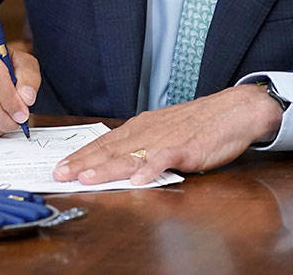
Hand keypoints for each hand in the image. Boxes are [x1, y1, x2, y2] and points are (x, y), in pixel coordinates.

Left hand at [52, 84, 281, 184]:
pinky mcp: (185, 148)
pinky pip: (164, 159)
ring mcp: (165, 140)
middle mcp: (147, 131)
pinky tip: (138, 180)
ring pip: (130, 155)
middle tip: (60, 174)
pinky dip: (150, 170)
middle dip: (82, 162)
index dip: (81, 155)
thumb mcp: (163, 130)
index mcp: (141, 127)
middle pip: (109, 149)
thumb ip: (141, 143)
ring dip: (106, 167)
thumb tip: (118, 157)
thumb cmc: (198, 123)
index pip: (104, 142)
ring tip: (87, 177)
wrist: (232, 111)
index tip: (61, 166)